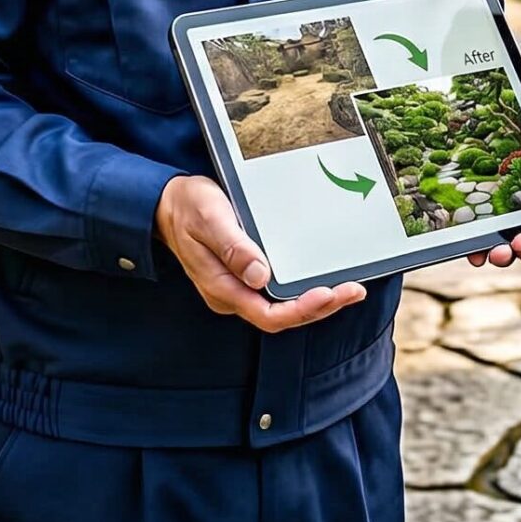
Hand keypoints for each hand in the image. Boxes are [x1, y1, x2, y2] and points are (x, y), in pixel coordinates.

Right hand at [157, 174, 364, 331]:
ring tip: (350, 289)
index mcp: (223, 288)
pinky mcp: (246, 277)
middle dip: (321, 306)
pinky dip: (305, 289)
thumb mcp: (209, 219)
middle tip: (353, 290)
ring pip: (284, 307)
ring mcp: (240, 288)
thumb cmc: (188, 208)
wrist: (167, 205)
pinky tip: (326, 280)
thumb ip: (233, 247)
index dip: (302, 309)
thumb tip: (260, 275)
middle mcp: (234, 295)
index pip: (269, 314)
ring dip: (318, 301)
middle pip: (283, 316)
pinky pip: (280, 292)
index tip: (329, 293)